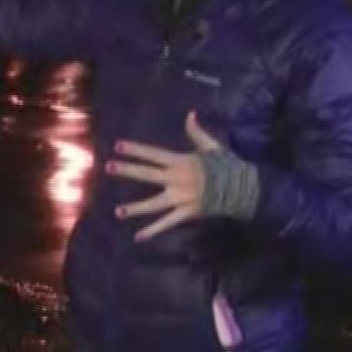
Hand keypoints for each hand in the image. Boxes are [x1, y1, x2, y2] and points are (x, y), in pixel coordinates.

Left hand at [107, 112, 225, 241]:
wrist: (243, 188)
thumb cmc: (226, 166)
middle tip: (108, 166)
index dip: (136, 150)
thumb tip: (190, 114)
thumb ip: (197, 133)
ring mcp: (181, 198)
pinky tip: (138, 237)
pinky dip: (153, 231)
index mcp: (182, 162)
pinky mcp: (187, 213)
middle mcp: (178, 179)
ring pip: (154, 204)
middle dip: (128, 170)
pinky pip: (168, 223)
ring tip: (118, 212)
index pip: (154, 154)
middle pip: (148, 174)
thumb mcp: (212, 147)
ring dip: (136, 208)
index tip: (118, 146)